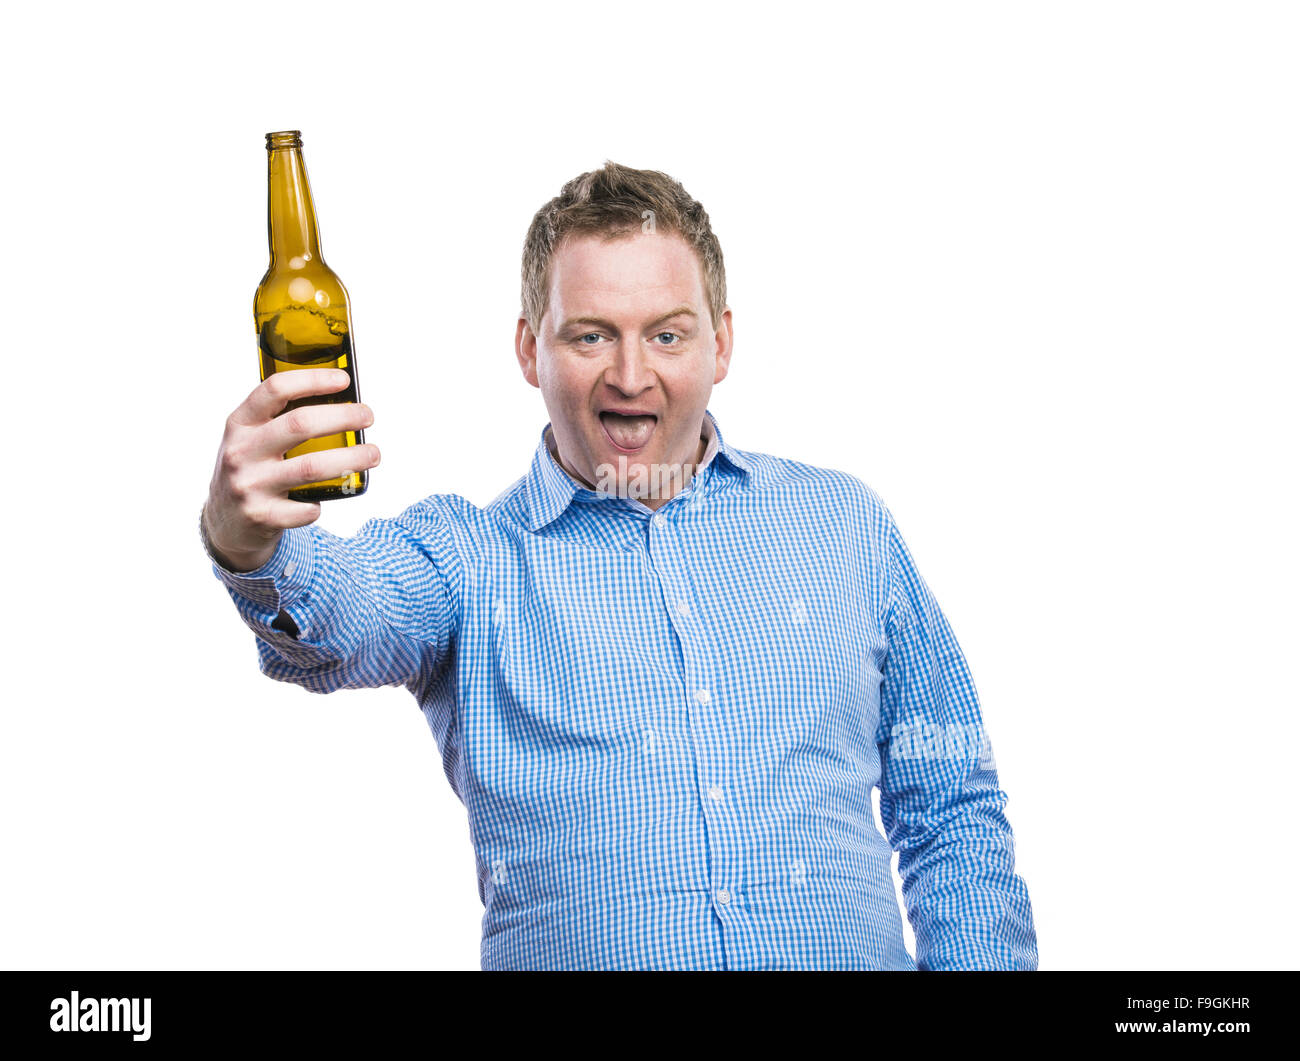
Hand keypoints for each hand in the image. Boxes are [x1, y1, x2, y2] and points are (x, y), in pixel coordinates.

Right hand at [203, 369, 379, 571]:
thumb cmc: (250, 470)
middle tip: (367, 417)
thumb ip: (279, 418)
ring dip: (351, 459)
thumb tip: (340, 399)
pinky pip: (305, 509)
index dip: (312, 379)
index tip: (344, 380)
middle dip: (343, 417)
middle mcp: (242, 451)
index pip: (275, 389)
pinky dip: (324, 502)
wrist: (223, 521)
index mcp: (240, 424)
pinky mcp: (261, 515)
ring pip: (311, 467)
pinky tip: (333, 495)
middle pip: (300, 424)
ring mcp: (250, 485)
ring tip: (373, 454)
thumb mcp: (251, 437)